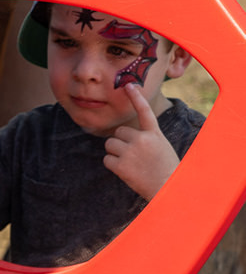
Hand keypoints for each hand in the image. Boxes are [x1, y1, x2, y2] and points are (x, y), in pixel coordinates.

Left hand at [103, 83, 178, 199]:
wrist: (167, 189)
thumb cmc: (164, 169)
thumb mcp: (161, 147)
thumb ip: (146, 137)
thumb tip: (122, 133)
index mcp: (154, 134)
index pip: (144, 111)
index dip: (136, 97)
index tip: (128, 85)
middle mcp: (142, 139)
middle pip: (118, 132)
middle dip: (121, 142)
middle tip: (133, 155)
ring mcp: (131, 151)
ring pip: (110, 144)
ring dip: (115, 153)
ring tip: (130, 163)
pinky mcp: (121, 165)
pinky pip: (106, 159)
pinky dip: (112, 165)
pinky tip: (126, 171)